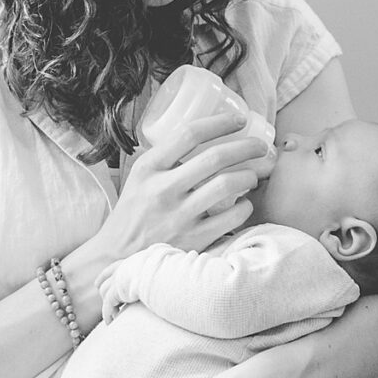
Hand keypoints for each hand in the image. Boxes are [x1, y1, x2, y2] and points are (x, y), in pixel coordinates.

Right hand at [63, 103, 272, 326]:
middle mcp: (163, 189)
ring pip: (227, 185)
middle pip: (215, 157)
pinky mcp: (192, 241)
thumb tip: (208, 135)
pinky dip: (245, 208)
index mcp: (149, 168)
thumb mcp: (140, 177)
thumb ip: (167, 158)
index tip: (239, 119)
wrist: (117, 257)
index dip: (220, 123)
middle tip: (260, 147)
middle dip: (246, 147)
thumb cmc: (133, 213)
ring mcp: (179, 216)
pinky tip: (245, 204)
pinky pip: (230, 219)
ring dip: (249, 176)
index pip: (189, 134)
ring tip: (254, 176)